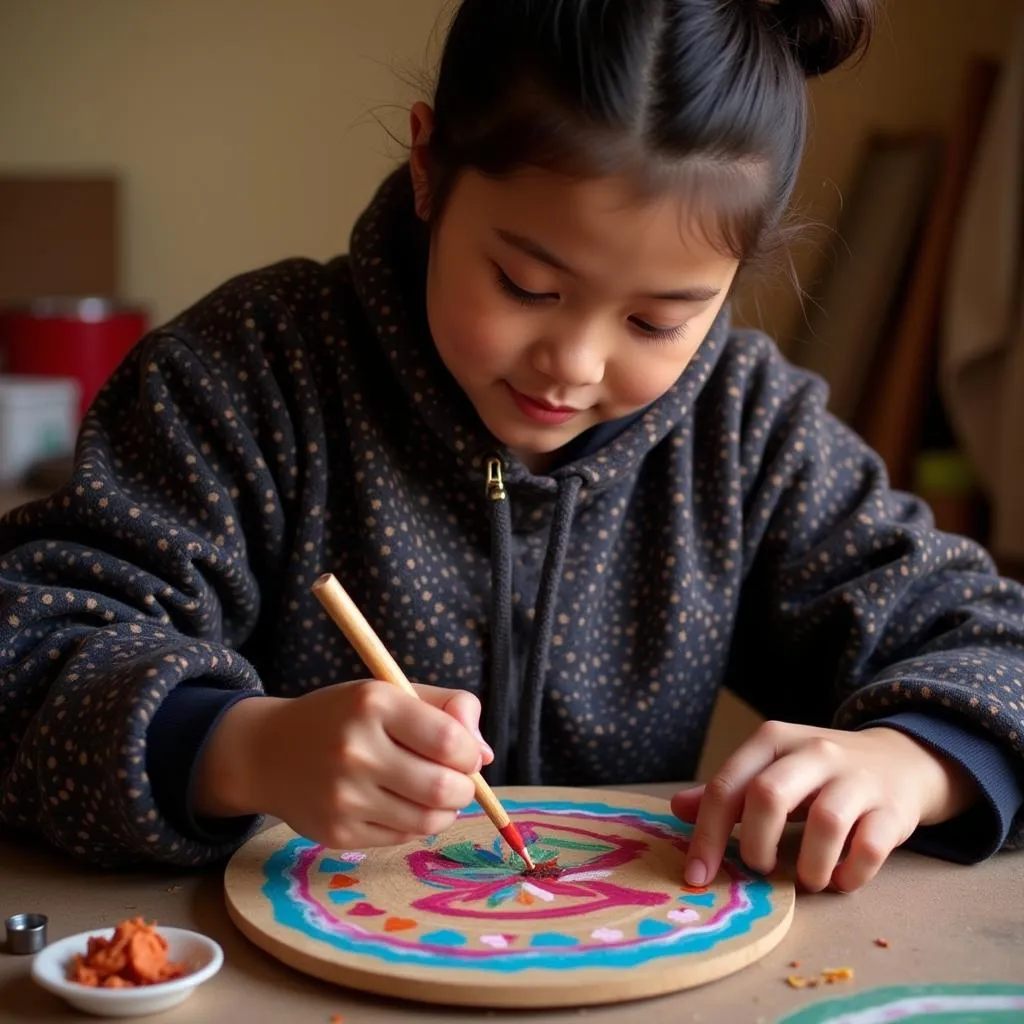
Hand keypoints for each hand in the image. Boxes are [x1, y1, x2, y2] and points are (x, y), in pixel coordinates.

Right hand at [193, 681, 493, 848]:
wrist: (267, 752)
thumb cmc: (344, 717)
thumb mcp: (391, 693)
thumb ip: (447, 709)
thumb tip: (486, 755)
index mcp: (373, 703)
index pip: (449, 740)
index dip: (469, 753)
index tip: (464, 753)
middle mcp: (356, 750)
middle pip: (443, 788)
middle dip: (464, 788)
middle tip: (457, 780)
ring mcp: (344, 796)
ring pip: (428, 820)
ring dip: (445, 810)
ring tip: (434, 793)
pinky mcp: (337, 833)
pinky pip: (401, 838)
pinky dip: (414, 825)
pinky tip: (400, 804)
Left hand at [672, 721, 978, 892]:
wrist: (898, 759)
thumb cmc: (818, 772)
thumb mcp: (769, 768)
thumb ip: (728, 791)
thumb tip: (677, 808)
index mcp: (772, 740)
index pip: (728, 785)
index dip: (706, 834)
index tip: (696, 875)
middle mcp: (813, 751)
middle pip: (770, 795)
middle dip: (755, 844)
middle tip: (759, 868)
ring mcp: (856, 777)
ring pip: (826, 822)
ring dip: (808, 866)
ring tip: (805, 880)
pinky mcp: (892, 808)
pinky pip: (869, 848)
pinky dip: (850, 874)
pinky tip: (840, 880)